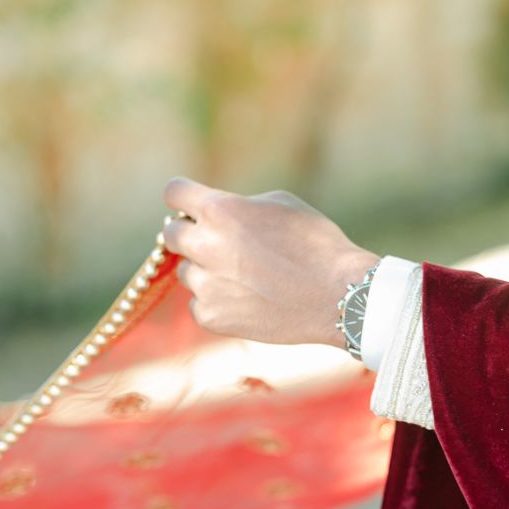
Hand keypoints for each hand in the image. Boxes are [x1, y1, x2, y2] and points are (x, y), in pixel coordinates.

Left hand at [161, 178, 379, 349]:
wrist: (338, 295)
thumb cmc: (316, 244)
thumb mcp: (279, 204)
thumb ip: (237, 206)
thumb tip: (214, 215)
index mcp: (219, 210)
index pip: (174, 192)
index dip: (183, 197)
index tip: (192, 205)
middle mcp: (204, 245)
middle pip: (170, 234)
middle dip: (190, 233)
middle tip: (220, 243)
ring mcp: (205, 285)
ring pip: (186, 272)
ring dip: (205, 270)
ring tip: (246, 276)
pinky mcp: (211, 317)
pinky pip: (199, 302)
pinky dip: (218, 300)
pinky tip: (249, 299)